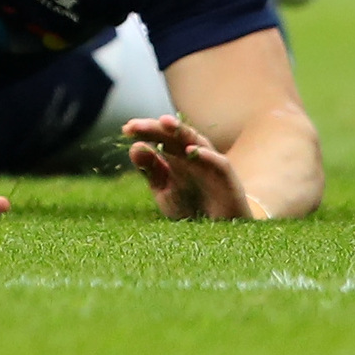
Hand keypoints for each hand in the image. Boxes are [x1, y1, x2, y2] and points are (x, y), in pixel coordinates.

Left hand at [127, 115, 254, 219]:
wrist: (221, 232)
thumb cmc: (191, 208)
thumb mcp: (165, 192)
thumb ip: (151, 171)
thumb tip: (134, 147)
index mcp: (176, 157)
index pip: (160, 137)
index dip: (144, 131)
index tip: (126, 129)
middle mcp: (193, 156)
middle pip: (174, 136)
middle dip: (156, 128)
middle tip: (136, 125)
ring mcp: (211, 165)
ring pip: (197, 141)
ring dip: (182, 131)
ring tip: (165, 123)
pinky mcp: (228, 178)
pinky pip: (219, 163)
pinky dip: (206, 155)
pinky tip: (191, 150)